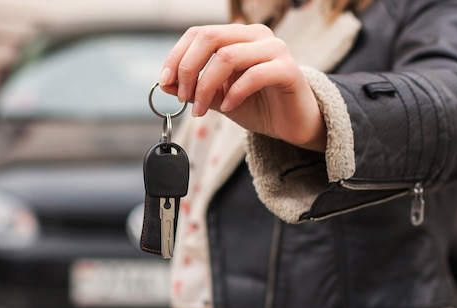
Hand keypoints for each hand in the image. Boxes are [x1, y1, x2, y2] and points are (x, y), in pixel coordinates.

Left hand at [159, 23, 325, 152]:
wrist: (292, 125)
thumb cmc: (258, 106)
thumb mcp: (218, 98)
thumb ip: (194, 89)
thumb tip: (165, 84)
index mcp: (238, 36)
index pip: (199, 33)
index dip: (177, 56)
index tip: (166, 82)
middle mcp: (256, 35)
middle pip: (210, 38)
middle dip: (189, 69)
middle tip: (183, 97)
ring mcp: (274, 49)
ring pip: (227, 56)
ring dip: (206, 86)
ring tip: (201, 110)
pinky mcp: (288, 69)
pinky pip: (254, 75)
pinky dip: (234, 93)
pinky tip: (228, 107)